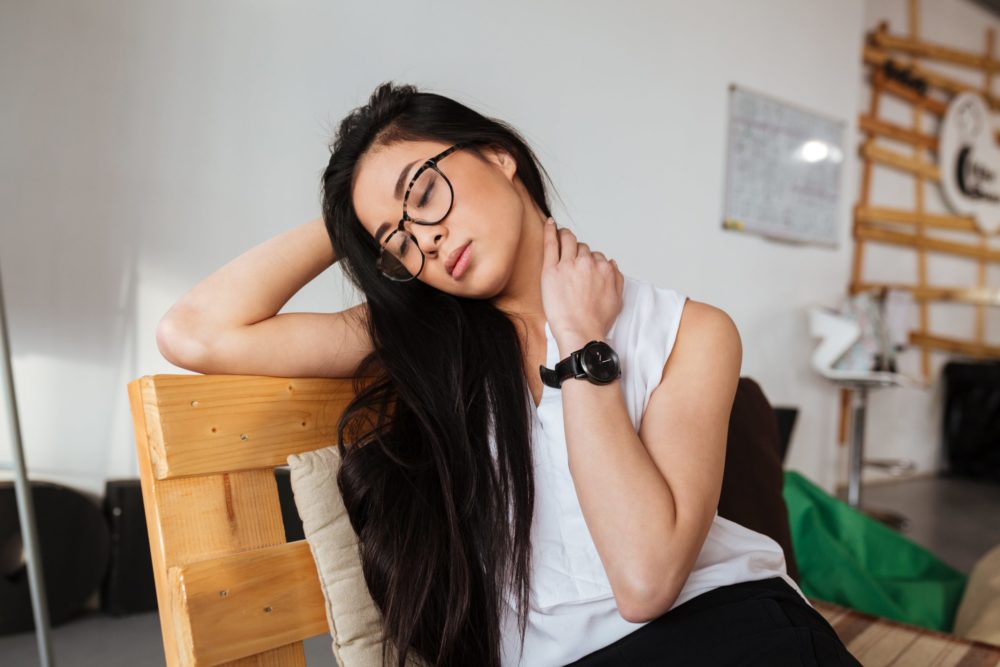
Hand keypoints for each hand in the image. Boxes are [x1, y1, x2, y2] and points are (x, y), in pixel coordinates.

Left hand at [541, 217, 623, 346]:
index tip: (584, 267)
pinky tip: (549, 223)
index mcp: (604, 269)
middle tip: (572, 259)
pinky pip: (550, 243)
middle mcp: (588, 263)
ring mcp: (568, 264)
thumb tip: (611, 264)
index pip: (596, 256)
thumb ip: (617, 278)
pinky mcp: (551, 269)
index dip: (590, 261)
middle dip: (578, 251)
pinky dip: (550, 230)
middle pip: (582, 248)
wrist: (580, 332)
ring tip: (561, 235)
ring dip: (565, 236)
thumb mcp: (617, 300)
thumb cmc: (596, 321)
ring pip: (568, 240)